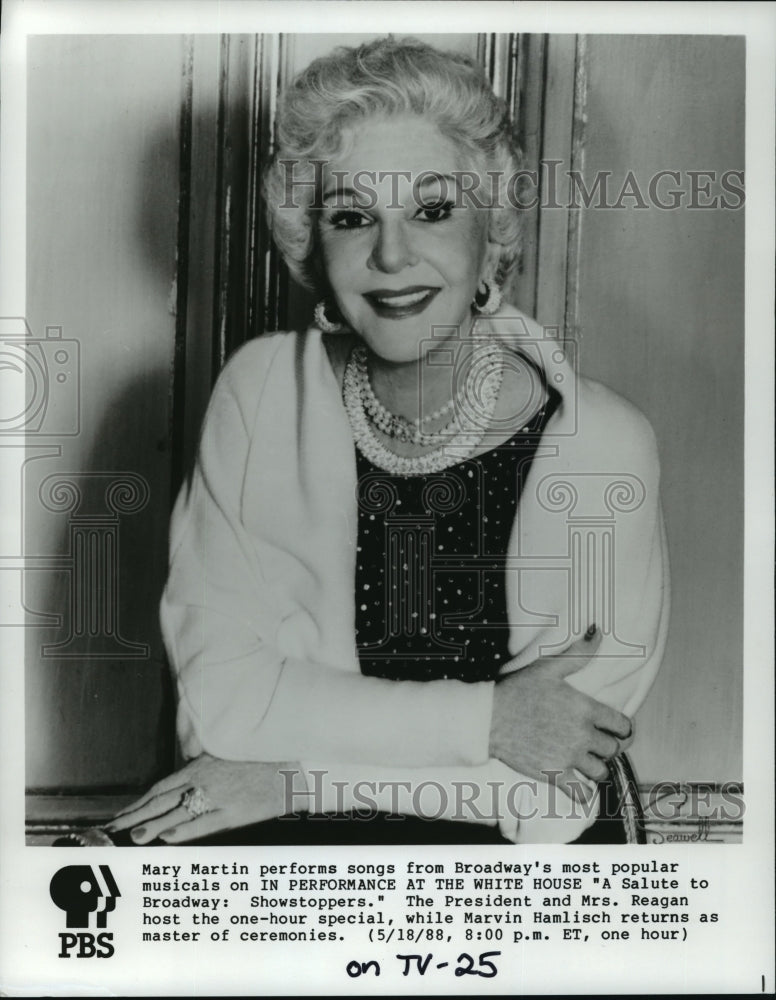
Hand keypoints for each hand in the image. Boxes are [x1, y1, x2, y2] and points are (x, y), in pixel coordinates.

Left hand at [107, 754, 302, 843]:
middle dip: (136, 815)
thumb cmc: (259, 760)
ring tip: (134, 836)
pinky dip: (183, 830)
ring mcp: (218, 797)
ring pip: (177, 813)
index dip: (139, 803)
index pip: (161, 787)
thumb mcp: (226, 756)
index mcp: (200, 766)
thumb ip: (202, 766)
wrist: (290, 765)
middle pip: (162, 800)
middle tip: (114, 830)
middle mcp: (204, 781)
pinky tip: (166, 838)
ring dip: (153, 825)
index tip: (121, 815)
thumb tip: (181, 778)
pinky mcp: (234, 812)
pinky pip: (203, 824)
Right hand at [489, 628, 633, 799]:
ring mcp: (568, 757)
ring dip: (598, 767)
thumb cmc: (518, 690)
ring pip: (601, 771)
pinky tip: (579, 785)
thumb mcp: (548, 667)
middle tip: (598, 742)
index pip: (622, 725)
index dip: (623, 728)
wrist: (488, 717)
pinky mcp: (553, 774)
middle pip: (613, 749)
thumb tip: (598, 632)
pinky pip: (580, 792)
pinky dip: (584, 792)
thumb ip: (578, 653)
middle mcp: (582, 735)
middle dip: (608, 746)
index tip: (616, 728)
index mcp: (585, 709)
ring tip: (588, 760)